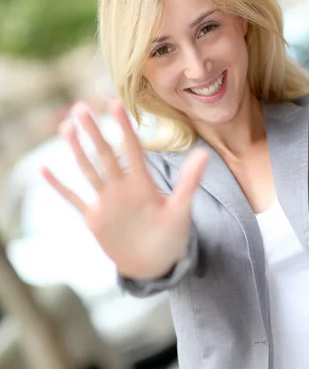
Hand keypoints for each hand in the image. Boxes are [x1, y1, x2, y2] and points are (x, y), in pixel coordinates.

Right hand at [41, 102, 208, 278]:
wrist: (155, 264)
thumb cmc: (171, 236)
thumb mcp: (181, 210)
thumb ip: (189, 182)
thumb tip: (205, 153)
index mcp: (142, 182)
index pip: (132, 149)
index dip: (123, 127)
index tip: (114, 103)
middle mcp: (121, 187)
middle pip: (105, 154)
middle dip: (93, 132)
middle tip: (80, 107)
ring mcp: (105, 201)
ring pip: (88, 171)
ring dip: (77, 151)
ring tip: (66, 127)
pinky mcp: (94, 218)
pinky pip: (74, 199)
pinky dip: (59, 186)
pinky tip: (43, 169)